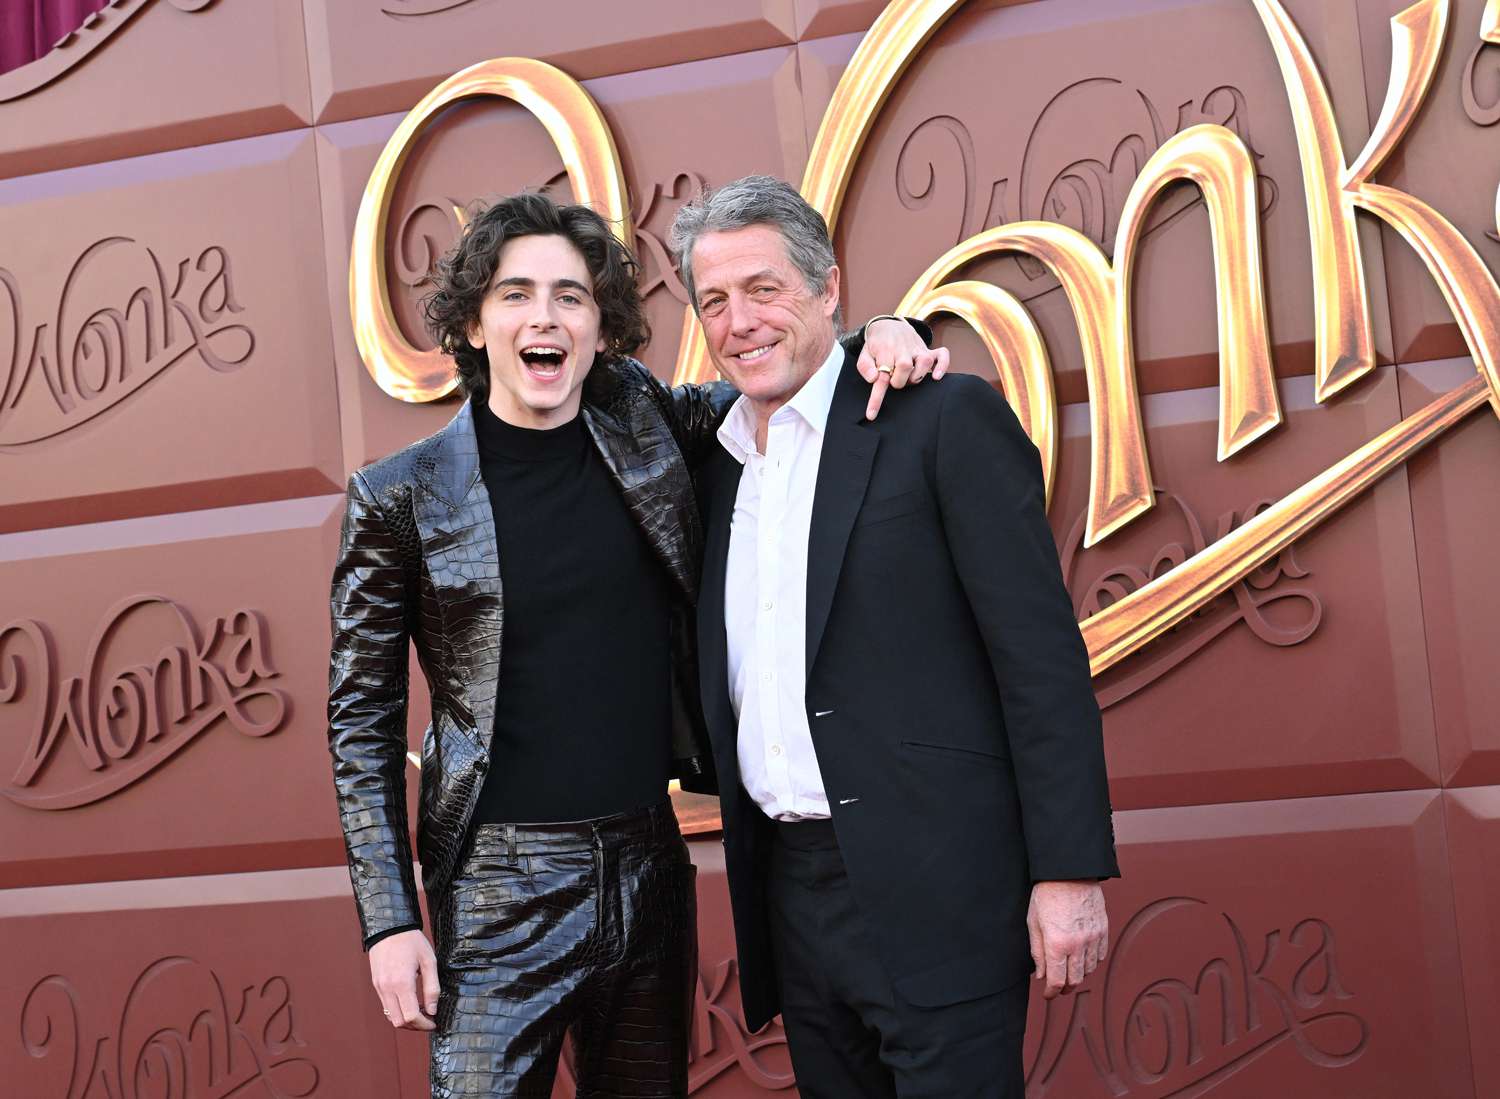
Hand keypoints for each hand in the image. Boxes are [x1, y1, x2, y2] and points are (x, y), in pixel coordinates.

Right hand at [369, 929, 438, 1029]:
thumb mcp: (429, 961)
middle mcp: (387, 988)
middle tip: (428, 1020)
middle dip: (415, 1026)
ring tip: (421, 1012)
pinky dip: (397, 1011)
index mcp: (402, 983)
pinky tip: (409, 1003)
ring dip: (406, 1020)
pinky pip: (386, 1006)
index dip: (424, 1024)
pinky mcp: (376, 984)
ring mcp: (379, 987)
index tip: (434, 1023)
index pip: (411, 1017)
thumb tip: (432, 1010)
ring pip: (391, 1017)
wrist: (389, 927)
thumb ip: (432, 988)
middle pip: (399, 1022)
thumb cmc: (411, 941)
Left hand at [858, 317, 950, 419]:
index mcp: (885, 350)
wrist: (888, 324)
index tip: (872, 415)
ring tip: (908, 377)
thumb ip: (865, 367)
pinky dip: (942, 365)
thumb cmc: (876, 344)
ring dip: (916, 376)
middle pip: (905, 368)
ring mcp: (917, 349)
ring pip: (924, 363)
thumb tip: (874, 379)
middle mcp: (903, 348)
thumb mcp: (864, 354)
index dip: (876, 398)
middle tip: (894, 380)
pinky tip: (936, 377)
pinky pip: (942, 355)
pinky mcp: (928, 349)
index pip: (882, 376)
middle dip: (898, 382)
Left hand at [1027, 880, 1107, 999]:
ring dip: (1078, 975)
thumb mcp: (1033, 923)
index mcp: (1056, 944)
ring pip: (1088, 970)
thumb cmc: (1046, 895)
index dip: (1051, 992)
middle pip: (1074, 980)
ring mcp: (1093, 938)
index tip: (1047, 994)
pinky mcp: (1102, 930)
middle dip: (1065, 988)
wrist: (1069, 872)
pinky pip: (1100, 956)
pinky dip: (1091, 962)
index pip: (1056, 981)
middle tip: (1058, 987)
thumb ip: (1037, 952)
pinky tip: (1082, 958)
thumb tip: (1040, 975)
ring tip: (1069, 971)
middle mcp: (1077, 945)